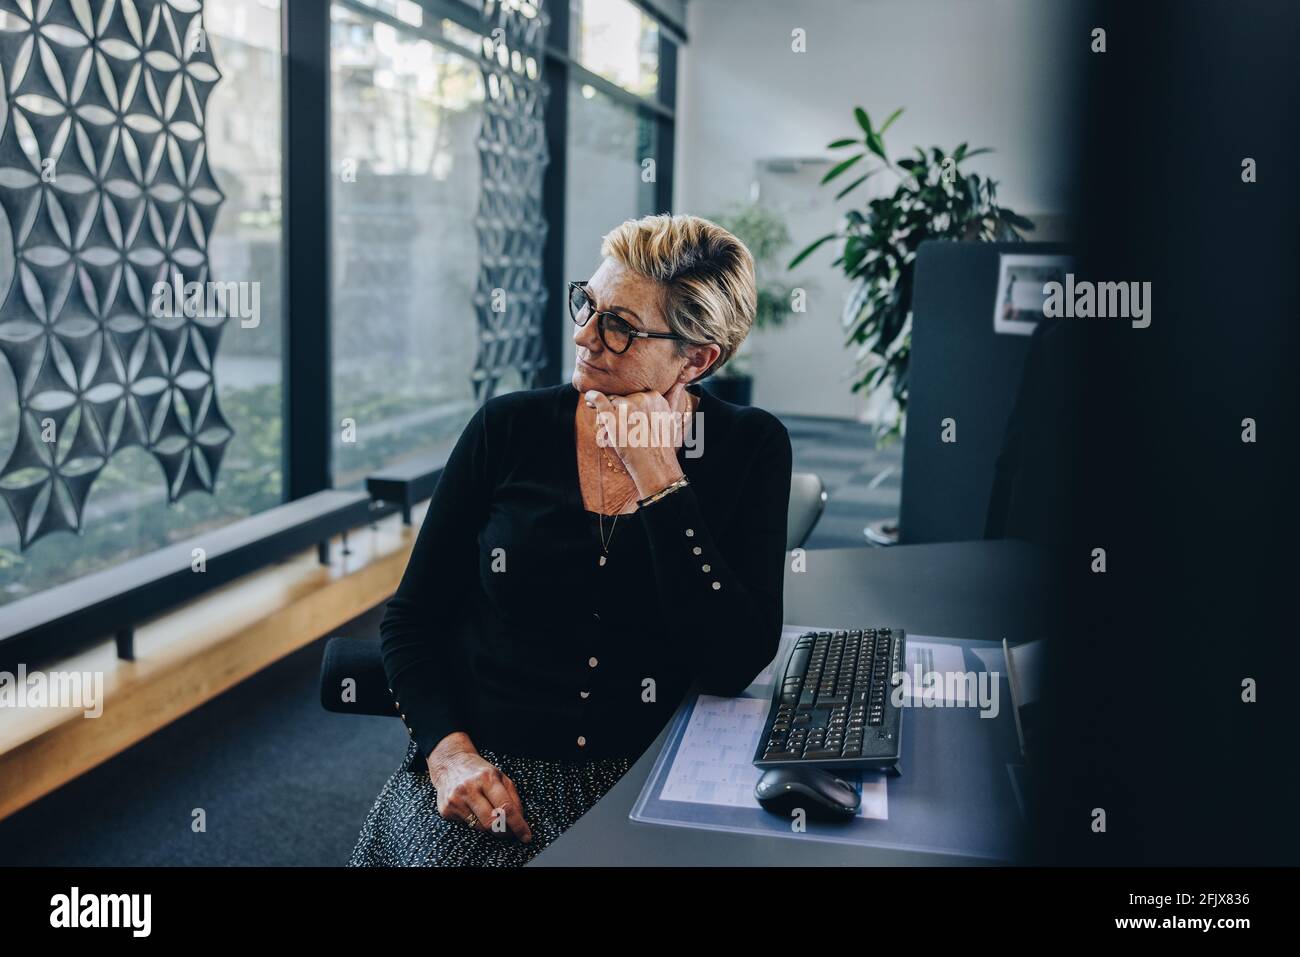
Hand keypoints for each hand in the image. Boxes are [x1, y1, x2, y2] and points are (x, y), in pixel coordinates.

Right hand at [427, 732, 531, 841]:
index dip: (518, 825)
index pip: (506, 807)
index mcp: (487, 778)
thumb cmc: (479, 772)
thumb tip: (520, 819)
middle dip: (504, 832)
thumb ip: (512, 797)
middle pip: (492, 822)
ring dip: (490, 827)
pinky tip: (472, 809)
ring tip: (489, 814)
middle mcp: (470, 788)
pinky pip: (467, 826)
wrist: (450, 763)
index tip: (526, 836)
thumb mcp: (499, 776)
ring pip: (480, 827)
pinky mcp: (446, 810)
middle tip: (510, 833)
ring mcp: (456, 800)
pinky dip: (475, 822)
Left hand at [584, 381, 689, 497]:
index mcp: (655, 396)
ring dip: (609, 412)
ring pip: (611, 401)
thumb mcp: (673, 417)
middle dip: (620, 409)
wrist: (655, 465)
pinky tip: (589, 398)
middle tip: (625, 428)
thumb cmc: (662, 446)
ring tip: (615, 431)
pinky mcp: (612, 416)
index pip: (635, 394)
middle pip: (622, 397)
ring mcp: (626, 406)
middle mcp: (641, 398)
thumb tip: (680, 382)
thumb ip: (674, 396)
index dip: (631, 404)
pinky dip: (591, 397)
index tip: (631, 417)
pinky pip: (598, 399)